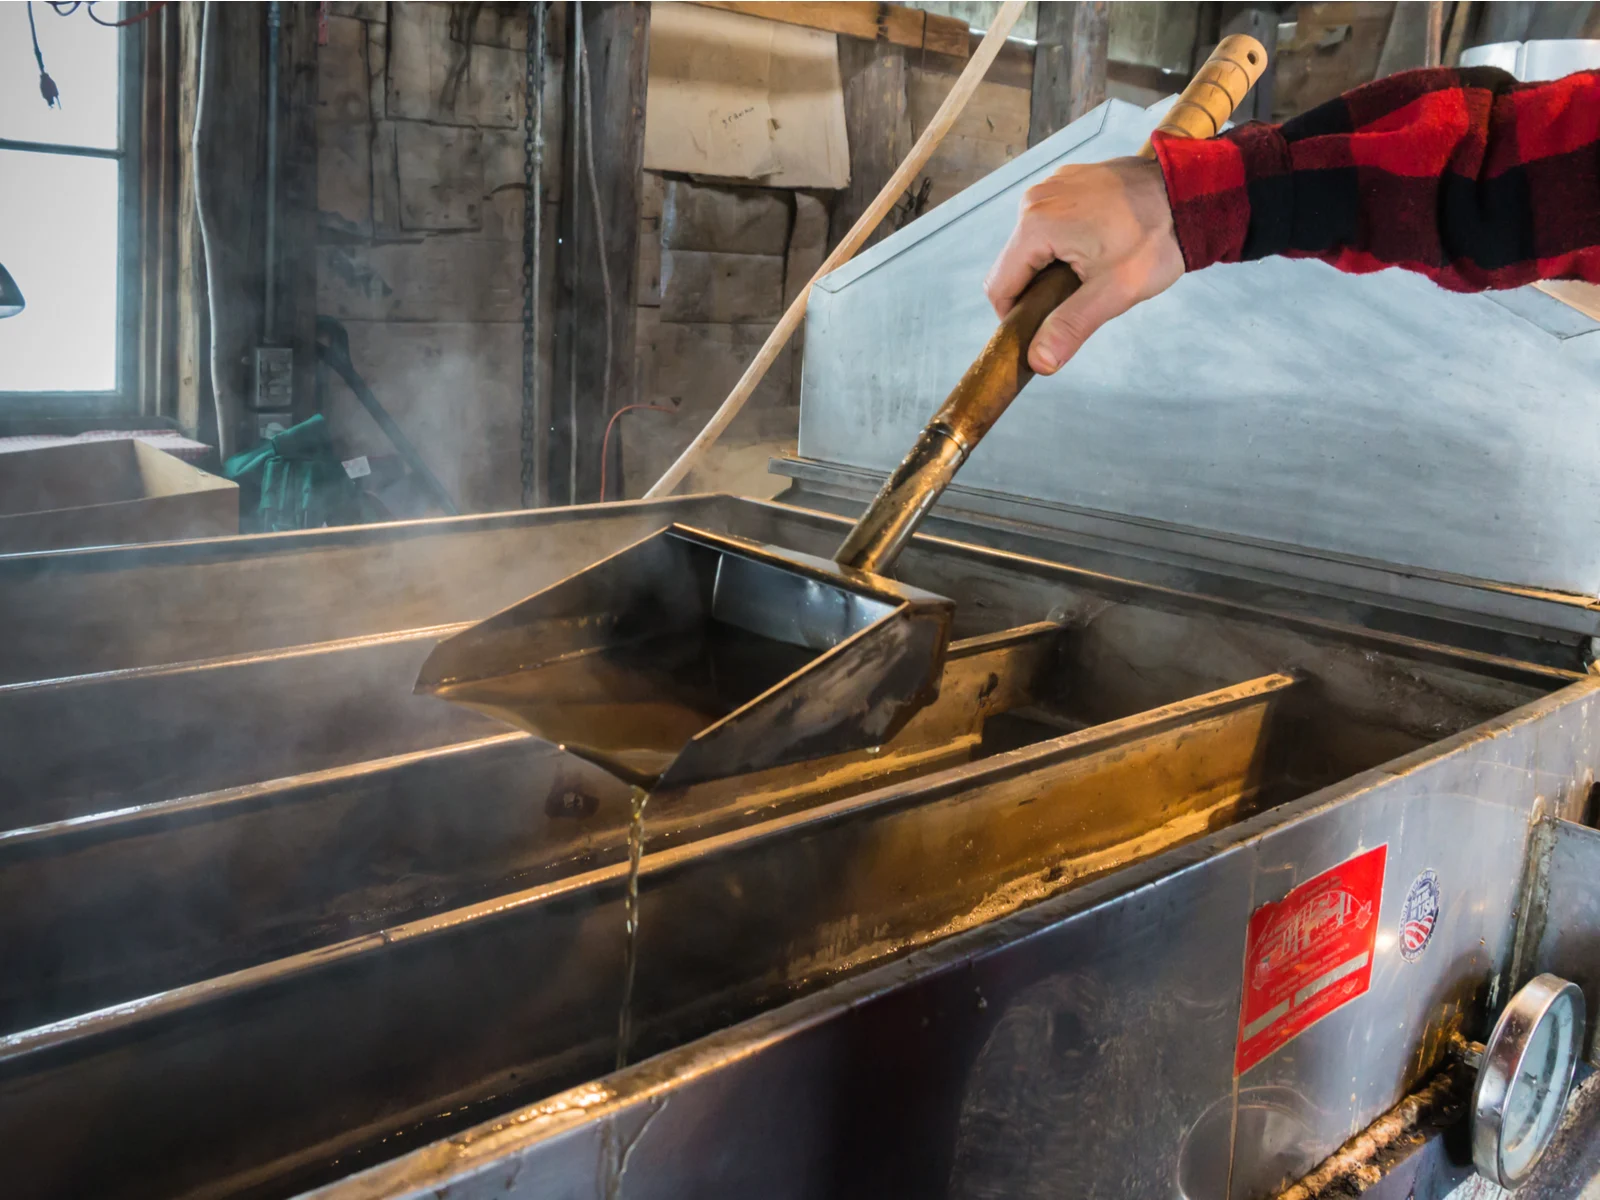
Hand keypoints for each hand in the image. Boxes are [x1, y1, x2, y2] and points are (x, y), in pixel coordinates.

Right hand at [984, 157, 1183, 374]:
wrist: (1191, 193)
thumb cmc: (1155, 240)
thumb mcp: (1113, 292)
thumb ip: (1070, 327)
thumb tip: (1038, 362)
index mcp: (1036, 225)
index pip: (999, 287)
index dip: (1016, 318)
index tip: (1046, 330)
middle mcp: (1034, 199)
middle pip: (1014, 265)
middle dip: (1037, 291)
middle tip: (1080, 301)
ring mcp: (1052, 186)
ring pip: (1031, 245)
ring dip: (1051, 268)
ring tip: (1092, 273)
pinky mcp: (1068, 181)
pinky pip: (1049, 222)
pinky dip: (1063, 242)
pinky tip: (1096, 247)